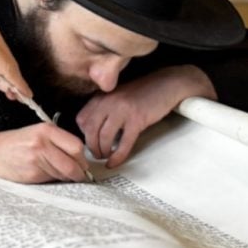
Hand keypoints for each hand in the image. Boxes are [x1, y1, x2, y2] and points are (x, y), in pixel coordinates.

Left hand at [0, 21, 31, 98]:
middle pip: (11, 63)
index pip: (7, 68)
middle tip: (20, 98)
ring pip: (9, 58)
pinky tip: (4, 76)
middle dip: (16, 81)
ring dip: (11, 74)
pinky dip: (5, 65)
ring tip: (11, 91)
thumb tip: (8, 88)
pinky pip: (3, 52)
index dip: (19, 83)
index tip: (28, 97)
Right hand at [0, 123, 90, 183]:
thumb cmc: (16, 144)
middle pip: (74, 162)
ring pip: (64, 173)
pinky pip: (51, 179)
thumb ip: (58, 142)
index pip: (77, 146)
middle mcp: (43, 143)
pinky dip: (52, 180)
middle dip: (79, 172)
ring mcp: (36, 159)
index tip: (82, 164)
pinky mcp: (31, 173)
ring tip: (55, 173)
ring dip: (65, 177)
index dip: (82, 159)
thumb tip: (81, 160)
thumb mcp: (38, 134)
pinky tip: (43, 175)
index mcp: (46, 130)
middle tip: (78, 175)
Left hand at [76, 65, 215, 167]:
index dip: (83, 135)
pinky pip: (123, 143)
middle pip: (90, 131)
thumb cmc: (141, 93)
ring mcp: (122, 110)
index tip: (90, 143)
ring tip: (106, 157)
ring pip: (104, 138)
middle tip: (97, 155)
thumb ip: (103, 109)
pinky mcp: (137, 120)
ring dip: (103, 152)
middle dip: (92, 147)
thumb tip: (94, 133)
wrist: (166, 84)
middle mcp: (108, 102)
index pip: (81, 119)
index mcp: (101, 96)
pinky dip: (118, 156)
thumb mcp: (117, 96)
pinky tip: (115, 162)